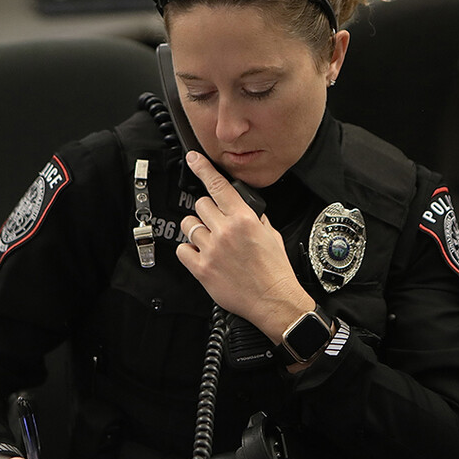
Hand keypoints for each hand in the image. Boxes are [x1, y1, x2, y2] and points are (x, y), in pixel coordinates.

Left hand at [176, 151, 313, 341]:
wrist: (274, 299)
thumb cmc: (275, 270)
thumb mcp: (271, 235)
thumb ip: (255, 219)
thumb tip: (243, 210)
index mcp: (244, 219)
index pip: (218, 186)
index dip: (203, 168)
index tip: (193, 159)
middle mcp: (225, 231)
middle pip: (200, 205)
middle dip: (207, 212)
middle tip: (216, 224)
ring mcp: (211, 250)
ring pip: (189, 226)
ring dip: (197, 231)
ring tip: (210, 242)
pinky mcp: (202, 269)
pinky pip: (183, 250)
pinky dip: (190, 251)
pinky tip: (203, 255)